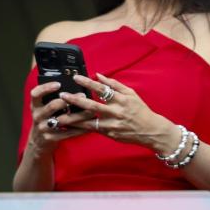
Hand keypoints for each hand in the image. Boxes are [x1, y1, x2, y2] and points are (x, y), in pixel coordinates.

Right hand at [25, 81, 93, 157]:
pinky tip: (91, 126)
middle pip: (52, 106)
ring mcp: (43, 128)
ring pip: (63, 120)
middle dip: (69, 100)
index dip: (46, 88)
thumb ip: (53, 99)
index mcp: (35, 106)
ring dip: (79, 115)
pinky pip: (68, 133)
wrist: (39, 142)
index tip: (58, 84)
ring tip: (92, 111)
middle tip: (83, 95)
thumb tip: (74, 88)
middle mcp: (37, 116)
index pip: (35, 94)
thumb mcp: (44, 109)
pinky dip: (81, 129)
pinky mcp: (51, 138)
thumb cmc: (46, 120)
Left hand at [63, 73, 179, 152]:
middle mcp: (116, 111)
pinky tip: (70, 126)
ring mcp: (113, 124)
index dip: (88, 82)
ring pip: (89, 121)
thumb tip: (99, 75)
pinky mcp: (110, 134)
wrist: (151, 130)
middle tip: (62, 95)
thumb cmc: (141, 110)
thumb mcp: (132, 94)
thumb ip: (115, 85)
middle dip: (76, 100)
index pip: (102, 88)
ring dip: (73, 119)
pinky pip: (92, 130)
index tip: (76, 78)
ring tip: (59, 117)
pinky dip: (80, 128)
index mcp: (122, 99)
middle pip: (92, 105)